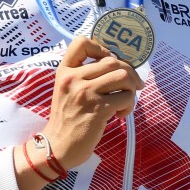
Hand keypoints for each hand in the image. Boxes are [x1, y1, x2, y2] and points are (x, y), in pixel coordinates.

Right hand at [42, 36, 143, 167]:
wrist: (57, 146)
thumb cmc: (67, 118)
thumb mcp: (68, 90)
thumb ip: (86, 75)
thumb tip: (119, 65)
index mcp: (65, 71)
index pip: (81, 42)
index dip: (102, 48)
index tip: (109, 62)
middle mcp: (74, 78)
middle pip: (113, 61)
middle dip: (129, 73)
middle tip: (131, 87)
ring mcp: (86, 93)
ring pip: (123, 76)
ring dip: (130, 89)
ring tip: (123, 102)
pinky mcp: (98, 109)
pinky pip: (127, 97)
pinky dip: (128, 106)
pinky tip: (118, 115)